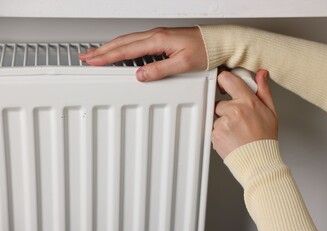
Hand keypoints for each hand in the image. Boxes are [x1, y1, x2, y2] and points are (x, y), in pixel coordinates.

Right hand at [78, 27, 206, 81]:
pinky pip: (136, 42)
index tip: (93, 60)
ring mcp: (157, 36)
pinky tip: (119, 51)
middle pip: (122, 42)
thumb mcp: (183, 64)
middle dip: (102, 50)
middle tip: (86, 56)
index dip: (107, 56)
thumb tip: (140, 75)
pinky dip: (122, 47)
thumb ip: (160, 70)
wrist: (217, 42)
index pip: (126, 49)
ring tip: (97, 54)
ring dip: (110, 47)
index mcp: (158, 40)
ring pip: (127, 41)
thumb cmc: (204, 51)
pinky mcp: (161, 39)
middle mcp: (155, 35)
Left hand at [212, 69, 277, 158]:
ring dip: (224, 123)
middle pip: (220, 103)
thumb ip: (263, 91)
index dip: (224, 80)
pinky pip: (214, 129)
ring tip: (238, 132)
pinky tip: (232, 138)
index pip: (228, 79)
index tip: (224, 84)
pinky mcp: (215, 134)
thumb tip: (260, 75)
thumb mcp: (271, 112)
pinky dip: (221, 133)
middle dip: (226, 109)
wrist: (259, 160)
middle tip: (239, 120)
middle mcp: (234, 110)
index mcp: (247, 102)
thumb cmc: (265, 138)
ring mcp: (223, 123)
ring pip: (217, 118)